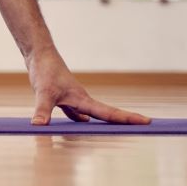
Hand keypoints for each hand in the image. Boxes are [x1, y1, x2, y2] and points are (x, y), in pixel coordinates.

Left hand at [26, 48, 151, 125]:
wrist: (39, 55)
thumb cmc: (44, 71)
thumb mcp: (43, 93)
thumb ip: (42, 111)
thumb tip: (38, 127)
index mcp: (83, 100)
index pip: (109, 112)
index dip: (127, 118)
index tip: (147, 121)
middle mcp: (82, 100)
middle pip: (107, 113)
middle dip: (125, 120)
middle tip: (147, 125)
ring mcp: (74, 98)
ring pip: (93, 113)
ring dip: (104, 121)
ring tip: (118, 130)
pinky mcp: (63, 97)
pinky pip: (75, 111)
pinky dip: (79, 118)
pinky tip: (83, 122)